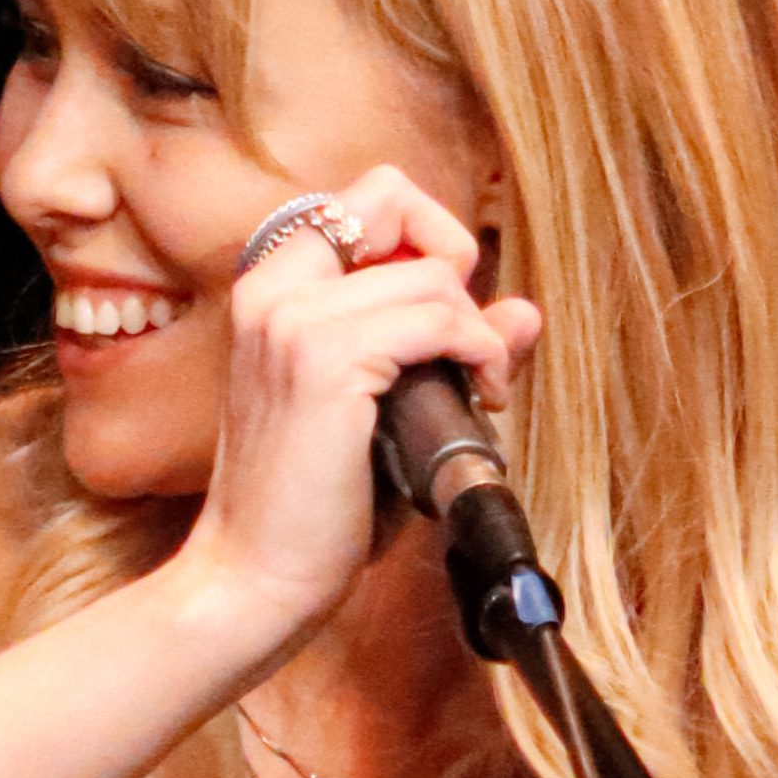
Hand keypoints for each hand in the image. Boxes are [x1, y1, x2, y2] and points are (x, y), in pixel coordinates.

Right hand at [182, 168, 541, 643]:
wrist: (254, 579)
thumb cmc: (312, 508)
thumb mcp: (382, 410)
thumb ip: (443, 348)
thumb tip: (523, 310)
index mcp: (270, 289)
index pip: (367, 198)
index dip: (426, 239)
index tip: (445, 317)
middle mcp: (273, 287)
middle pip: (394, 199)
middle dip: (454, 265)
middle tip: (467, 345)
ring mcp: (293, 319)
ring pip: (432, 272)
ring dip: (477, 330)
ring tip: (479, 392)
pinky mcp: (324, 361)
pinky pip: (439, 318)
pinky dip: (479, 353)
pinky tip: (480, 402)